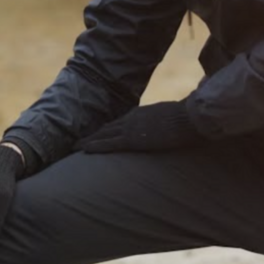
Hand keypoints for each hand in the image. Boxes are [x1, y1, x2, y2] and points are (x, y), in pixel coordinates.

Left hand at [78, 101, 202, 153]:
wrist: (188, 118)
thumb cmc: (187, 119)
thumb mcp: (172, 118)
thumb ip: (164, 122)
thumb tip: (169, 127)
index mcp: (141, 114)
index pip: (120, 123)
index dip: (107, 130)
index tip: (97, 134)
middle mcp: (132, 118)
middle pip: (107, 128)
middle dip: (93, 135)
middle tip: (79, 141)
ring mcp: (130, 128)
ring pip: (103, 135)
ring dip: (89, 141)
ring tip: (75, 146)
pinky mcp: (132, 139)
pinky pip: (108, 144)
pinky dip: (95, 146)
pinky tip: (84, 150)